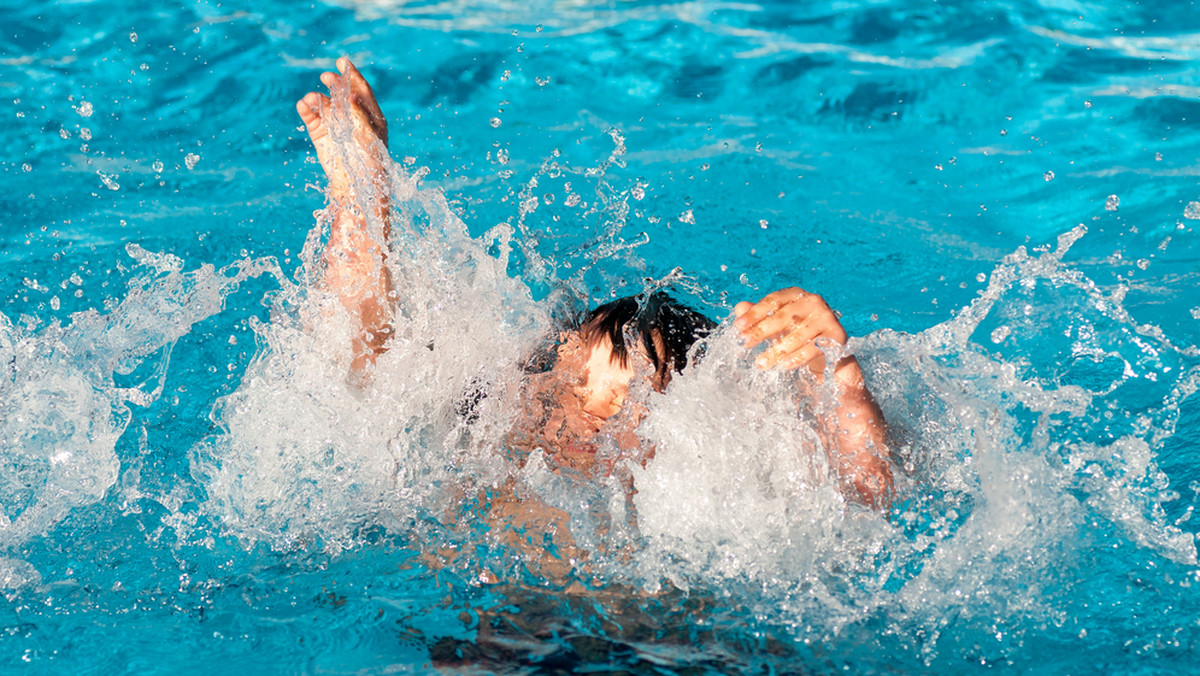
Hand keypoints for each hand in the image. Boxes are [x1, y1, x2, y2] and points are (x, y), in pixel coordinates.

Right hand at [296, 57, 388, 203]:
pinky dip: (306, 109)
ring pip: (325, 104)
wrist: (356, 188)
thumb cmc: (369, 164)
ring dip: (318, 97)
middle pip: (342, 94)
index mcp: (371, 118)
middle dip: (335, 83)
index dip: (353, 76)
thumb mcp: (369, 137)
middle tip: (326, 76)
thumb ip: (360, 115)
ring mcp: (336, 125)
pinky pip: (312, 117)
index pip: (362, 91)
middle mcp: (353, 118)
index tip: (343, 61)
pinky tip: (303, 104)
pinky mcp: (321, 134)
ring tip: (312, 97)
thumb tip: (352, 94)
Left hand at [733, 287, 847, 376]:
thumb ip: (759, 316)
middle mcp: (813, 302)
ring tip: (761, 363)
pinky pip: (813, 347)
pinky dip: (797, 358)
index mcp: (796, 295)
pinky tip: (782, 366)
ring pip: (798, 334)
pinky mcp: (837, 336)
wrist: (827, 354)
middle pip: (784, 316)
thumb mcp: (776, 327)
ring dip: (777, 350)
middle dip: (762, 331)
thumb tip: (739, 307)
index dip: (754, 313)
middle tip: (745, 344)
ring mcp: (827, 318)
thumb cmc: (796, 336)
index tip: (738, 327)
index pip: (773, 300)